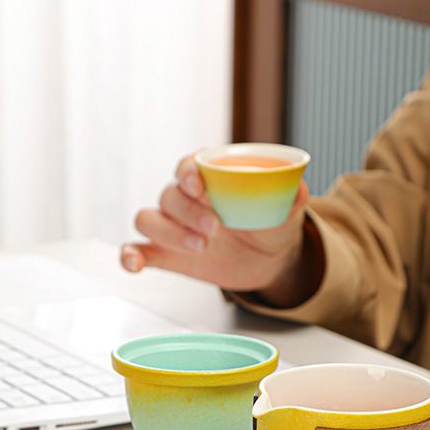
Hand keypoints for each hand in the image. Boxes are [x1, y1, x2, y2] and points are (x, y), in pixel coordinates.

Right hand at [120, 152, 312, 297]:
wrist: (268, 260)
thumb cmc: (271, 224)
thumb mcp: (286, 211)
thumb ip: (290, 198)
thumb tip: (299, 188)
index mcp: (211, 177)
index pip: (189, 164)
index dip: (189, 171)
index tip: (199, 185)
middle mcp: (186, 198)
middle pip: (170, 194)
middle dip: (189, 211)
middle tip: (215, 228)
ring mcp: (173, 226)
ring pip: (149, 218)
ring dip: (169, 232)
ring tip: (200, 248)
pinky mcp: (167, 253)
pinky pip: (138, 249)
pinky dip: (130, 256)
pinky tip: (135, 265)